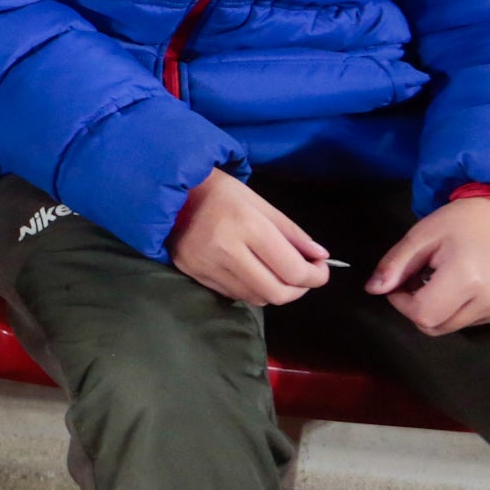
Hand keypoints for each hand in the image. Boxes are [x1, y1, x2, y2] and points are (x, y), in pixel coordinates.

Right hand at [168, 169, 330, 305]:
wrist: (169, 191)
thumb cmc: (219, 191)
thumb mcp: (260, 203)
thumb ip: (292, 232)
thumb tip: (320, 256)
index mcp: (247, 226)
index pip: (293, 270)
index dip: (316, 276)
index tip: (321, 268)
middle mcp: (226, 251)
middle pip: (277, 293)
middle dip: (299, 289)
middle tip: (304, 276)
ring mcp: (206, 266)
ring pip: (257, 298)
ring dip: (276, 291)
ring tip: (280, 274)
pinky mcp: (193, 274)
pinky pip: (234, 294)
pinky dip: (252, 289)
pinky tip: (253, 273)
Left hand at [368, 195, 489, 335]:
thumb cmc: (466, 219)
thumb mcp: (423, 235)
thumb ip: (396, 264)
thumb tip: (373, 290)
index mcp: (467, 279)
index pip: (423, 315)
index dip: (402, 303)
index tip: (401, 281)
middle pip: (437, 327)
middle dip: (418, 308)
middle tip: (418, 280)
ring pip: (453, 326)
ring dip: (438, 310)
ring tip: (441, 279)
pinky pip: (472, 321)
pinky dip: (458, 309)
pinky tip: (462, 284)